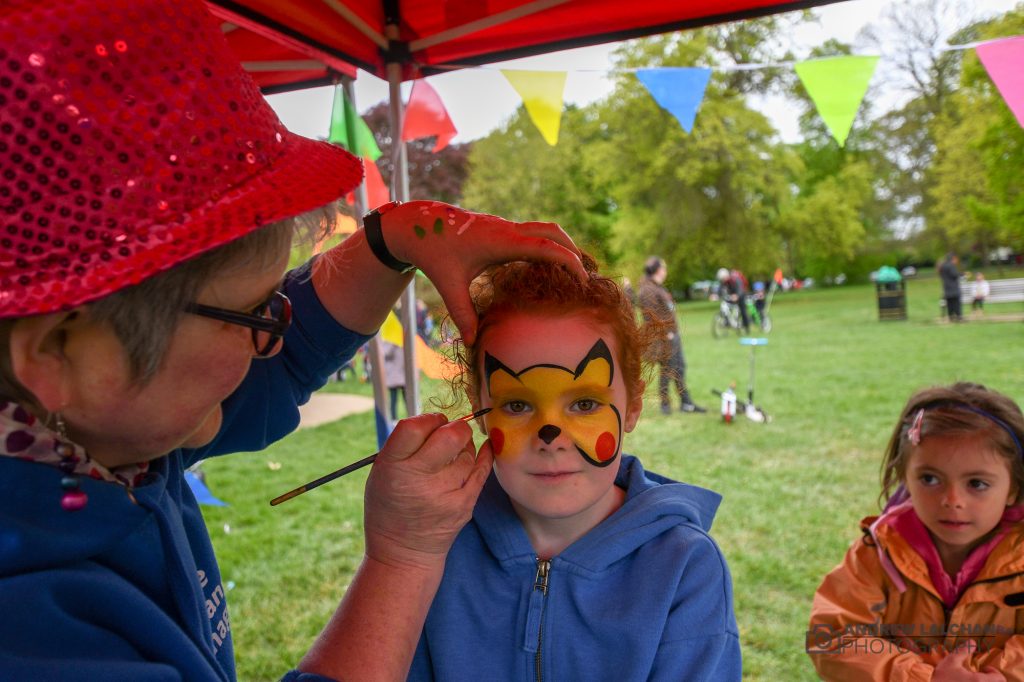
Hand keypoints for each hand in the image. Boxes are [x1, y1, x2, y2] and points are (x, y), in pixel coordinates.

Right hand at [363, 413, 493, 570]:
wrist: (405, 553)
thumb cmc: (391, 506)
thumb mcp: (381, 473)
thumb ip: (404, 445)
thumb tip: (439, 420)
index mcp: (392, 468)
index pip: (413, 427)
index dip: (427, 419)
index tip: (431, 423)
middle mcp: (418, 480)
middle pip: (449, 435)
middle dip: (453, 427)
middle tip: (450, 432)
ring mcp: (445, 493)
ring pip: (467, 452)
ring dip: (463, 448)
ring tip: (450, 457)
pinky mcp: (465, 504)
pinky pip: (482, 470)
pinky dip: (484, 455)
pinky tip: (484, 447)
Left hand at [382, 201, 583, 343]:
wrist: (416, 225)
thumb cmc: (432, 253)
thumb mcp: (448, 286)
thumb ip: (462, 314)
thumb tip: (473, 342)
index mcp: (500, 241)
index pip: (545, 247)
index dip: (568, 262)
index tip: (582, 280)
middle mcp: (507, 230)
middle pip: (553, 231)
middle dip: (573, 251)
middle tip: (586, 276)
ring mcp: (505, 226)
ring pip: (544, 229)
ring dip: (561, 246)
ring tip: (572, 272)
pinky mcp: (501, 229)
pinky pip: (532, 233)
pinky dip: (546, 246)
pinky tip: (546, 267)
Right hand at [932, 642, 1005, 680]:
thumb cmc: (941, 676)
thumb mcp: (951, 660)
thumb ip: (963, 651)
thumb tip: (973, 642)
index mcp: (979, 681)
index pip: (1000, 679)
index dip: (995, 672)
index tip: (984, 668)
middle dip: (992, 679)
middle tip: (981, 674)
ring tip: (974, 680)